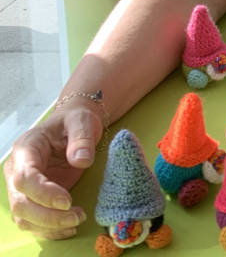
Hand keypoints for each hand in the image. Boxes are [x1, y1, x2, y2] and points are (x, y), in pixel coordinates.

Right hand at [4, 102, 102, 238]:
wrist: (74, 125)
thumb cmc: (76, 121)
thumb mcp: (82, 121)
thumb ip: (82, 139)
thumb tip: (81, 161)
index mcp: (26, 149)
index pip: (25, 177)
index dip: (43, 193)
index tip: (68, 201)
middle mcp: (17, 170)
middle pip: (20, 202)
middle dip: (48, 216)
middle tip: (77, 216)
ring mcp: (22, 187)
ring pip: (23, 216)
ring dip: (49, 225)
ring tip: (77, 220)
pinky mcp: (33, 198)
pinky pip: (33, 220)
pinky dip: (49, 229)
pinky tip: (69, 228)